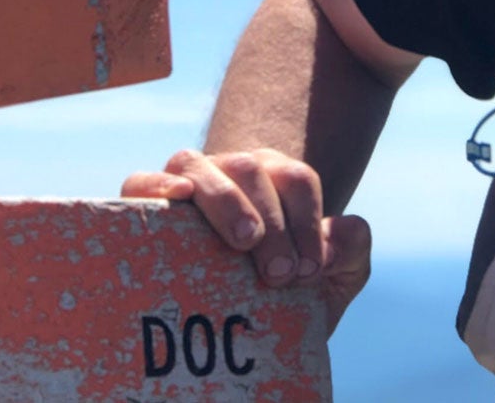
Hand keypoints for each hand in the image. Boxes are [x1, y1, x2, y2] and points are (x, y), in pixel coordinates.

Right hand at [122, 148, 373, 331]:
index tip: (309, 271)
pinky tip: (178, 197)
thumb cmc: (287, 297)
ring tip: (246, 241)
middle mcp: (232, 173)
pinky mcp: (146, 206)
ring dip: (226, 201)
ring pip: (199, 165)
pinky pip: (141, 181)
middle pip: (252, 168)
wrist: (235, 328)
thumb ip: (352, 251)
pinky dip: (157, 184)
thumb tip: (335, 234)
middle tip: (280, 275)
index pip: (296, 179)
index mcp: (276, 180)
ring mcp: (187, 184)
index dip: (307, 222)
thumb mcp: (334, 278)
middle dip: (274, 223)